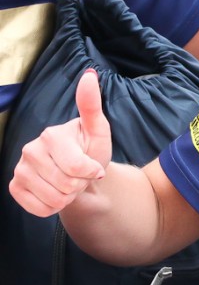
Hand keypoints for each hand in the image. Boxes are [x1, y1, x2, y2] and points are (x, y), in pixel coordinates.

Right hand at [9, 70, 111, 216]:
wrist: (78, 174)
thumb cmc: (90, 150)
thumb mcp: (98, 130)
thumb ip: (92, 106)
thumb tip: (90, 75)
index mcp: (51, 135)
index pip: (78, 167)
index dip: (92, 172)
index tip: (94, 166)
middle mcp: (30, 149)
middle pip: (67, 185)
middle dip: (81, 184)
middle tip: (80, 175)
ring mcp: (20, 169)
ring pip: (55, 199)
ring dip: (69, 196)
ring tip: (69, 182)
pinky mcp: (15, 187)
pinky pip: (41, 209)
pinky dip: (54, 206)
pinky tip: (56, 192)